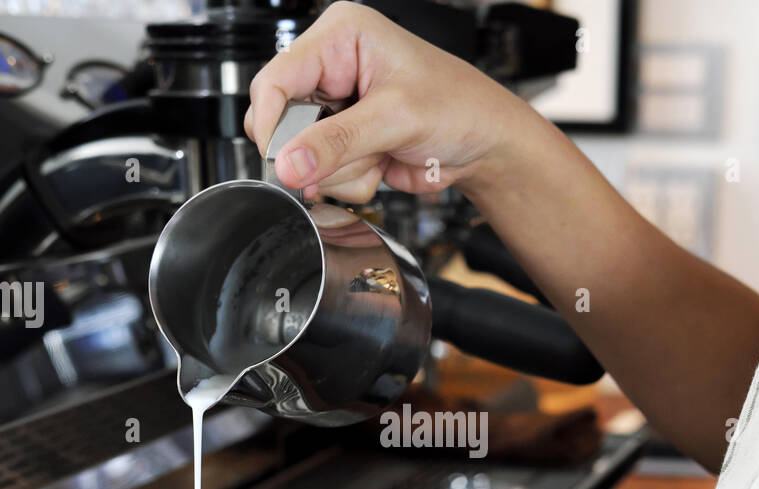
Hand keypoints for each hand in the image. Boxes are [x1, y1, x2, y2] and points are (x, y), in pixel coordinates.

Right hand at [244, 1, 534, 202]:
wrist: (486, 145)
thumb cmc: (459, 107)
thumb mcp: (396, 118)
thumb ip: (337, 142)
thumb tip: (287, 163)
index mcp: (340, 36)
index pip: (274, 78)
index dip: (272, 123)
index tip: (281, 159)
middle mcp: (332, 68)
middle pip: (282, 122)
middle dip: (317, 152)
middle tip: (353, 156)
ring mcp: (337, 109)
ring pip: (301, 156)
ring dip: (341, 170)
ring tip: (381, 154)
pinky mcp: (344, 143)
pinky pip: (323, 175)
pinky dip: (350, 181)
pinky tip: (381, 165)